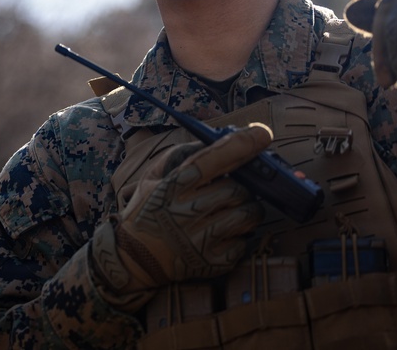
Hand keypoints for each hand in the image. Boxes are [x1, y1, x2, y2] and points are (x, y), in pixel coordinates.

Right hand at [90, 123, 270, 303]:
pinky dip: (241, 235)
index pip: (209, 161)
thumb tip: (221, 139)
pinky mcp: (211, 263)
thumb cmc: (148, 210)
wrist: (134, 257)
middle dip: (243, 185)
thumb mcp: (152, 178)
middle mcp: (184, 214)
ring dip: (249, 208)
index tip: (261, 133)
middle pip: (236, 189)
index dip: (238, 145)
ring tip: (235, 207)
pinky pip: (245, 243)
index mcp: (170, 187)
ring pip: (247, 215)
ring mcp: (199, 241)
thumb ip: (183, 157)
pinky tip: (225, 232)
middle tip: (235, 186)